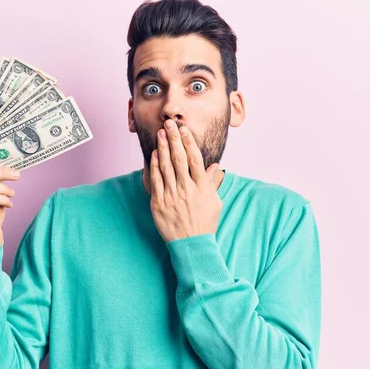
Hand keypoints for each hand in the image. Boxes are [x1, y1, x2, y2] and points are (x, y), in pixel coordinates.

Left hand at [150, 119, 221, 242]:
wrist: (191, 244)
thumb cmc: (205, 223)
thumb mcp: (214, 202)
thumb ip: (212, 182)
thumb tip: (215, 166)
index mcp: (202, 187)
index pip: (195, 159)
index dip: (188, 142)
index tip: (184, 129)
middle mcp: (187, 189)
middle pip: (179, 158)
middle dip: (173, 138)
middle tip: (169, 123)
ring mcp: (172, 195)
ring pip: (166, 166)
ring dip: (163, 147)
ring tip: (160, 133)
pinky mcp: (159, 202)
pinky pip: (156, 180)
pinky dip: (154, 165)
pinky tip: (155, 154)